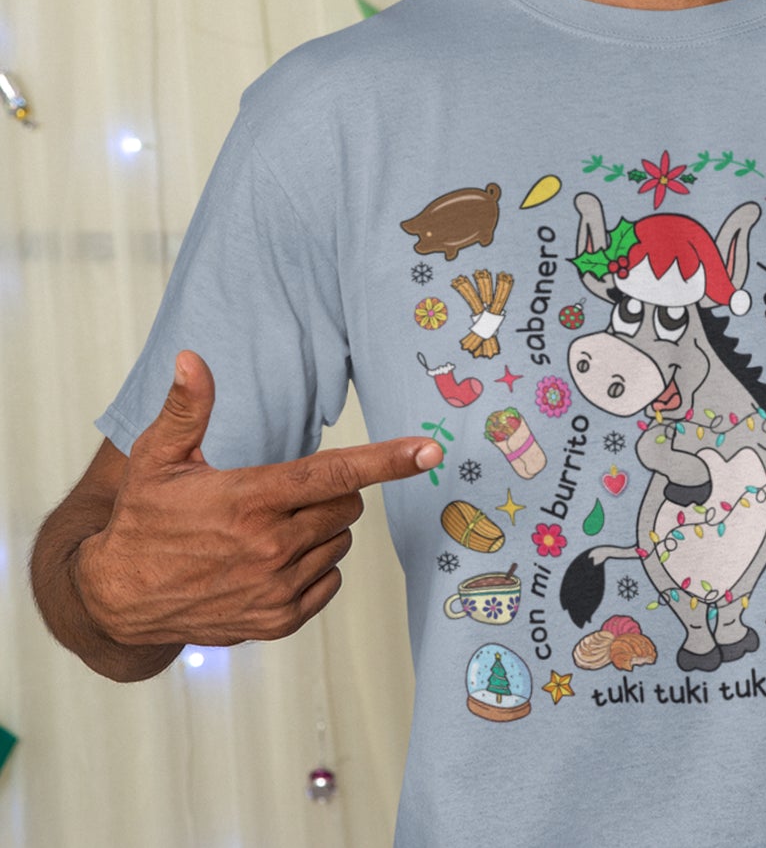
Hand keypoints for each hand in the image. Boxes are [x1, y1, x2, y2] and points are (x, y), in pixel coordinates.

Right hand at [76, 350, 442, 647]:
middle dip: (331, 493)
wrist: (118, 599)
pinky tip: (272, 563)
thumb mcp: (158, 458)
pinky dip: (314, 568)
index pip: (335, 472)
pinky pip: (330, 581)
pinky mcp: (278, 622)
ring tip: (269, 530)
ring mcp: (275, 589)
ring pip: (342, 542)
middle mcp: (269, 547)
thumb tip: (192, 359)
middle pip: (347, 505)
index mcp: (250, 499)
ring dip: (322, 531)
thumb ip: (188, 408)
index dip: (388, 459)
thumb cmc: (144, 518)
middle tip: (282, 496)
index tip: (430, 450)